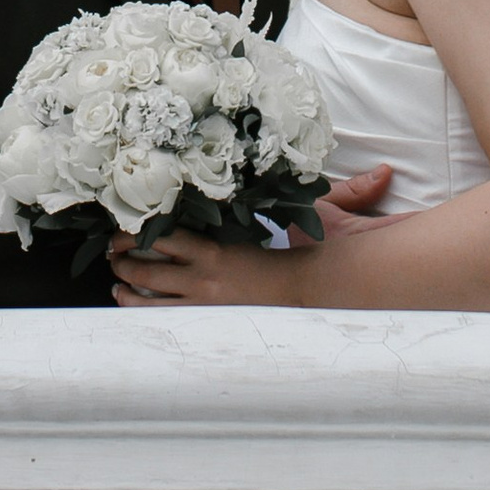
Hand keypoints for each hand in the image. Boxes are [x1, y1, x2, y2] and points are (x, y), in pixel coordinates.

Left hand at [109, 166, 391, 304]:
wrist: (310, 304)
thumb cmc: (302, 261)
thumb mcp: (307, 219)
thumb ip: (327, 189)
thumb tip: (380, 167)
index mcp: (218, 246)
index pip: (168, 231)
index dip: (140, 225)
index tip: (122, 217)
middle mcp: (203, 275)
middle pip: (149, 263)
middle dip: (124, 255)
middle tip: (109, 246)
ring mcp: (202, 303)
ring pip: (150, 293)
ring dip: (126, 283)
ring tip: (113, 276)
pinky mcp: (206, 322)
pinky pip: (163, 318)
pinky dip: (139, 311)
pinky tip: (124, 303)